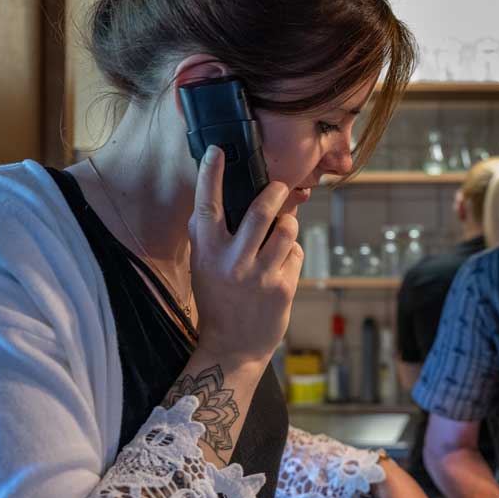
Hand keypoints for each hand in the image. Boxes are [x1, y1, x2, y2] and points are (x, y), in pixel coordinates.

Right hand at [189, 145, 302, 366]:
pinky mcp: (283, 288)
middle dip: (276, 192)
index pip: (207, 205)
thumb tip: (210, 199)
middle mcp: (233, 261)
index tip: (217, 151)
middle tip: (281, 186)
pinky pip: (295, 254)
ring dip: (288, 223)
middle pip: (261, 211)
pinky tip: (281, 267)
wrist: (233, 346)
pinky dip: (291, 254)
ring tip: (283, 229)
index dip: (211, 174)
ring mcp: (260, 275)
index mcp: (208, 252)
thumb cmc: (218, 300)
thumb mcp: (202, 267)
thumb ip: (206, 236)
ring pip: (286, 230)